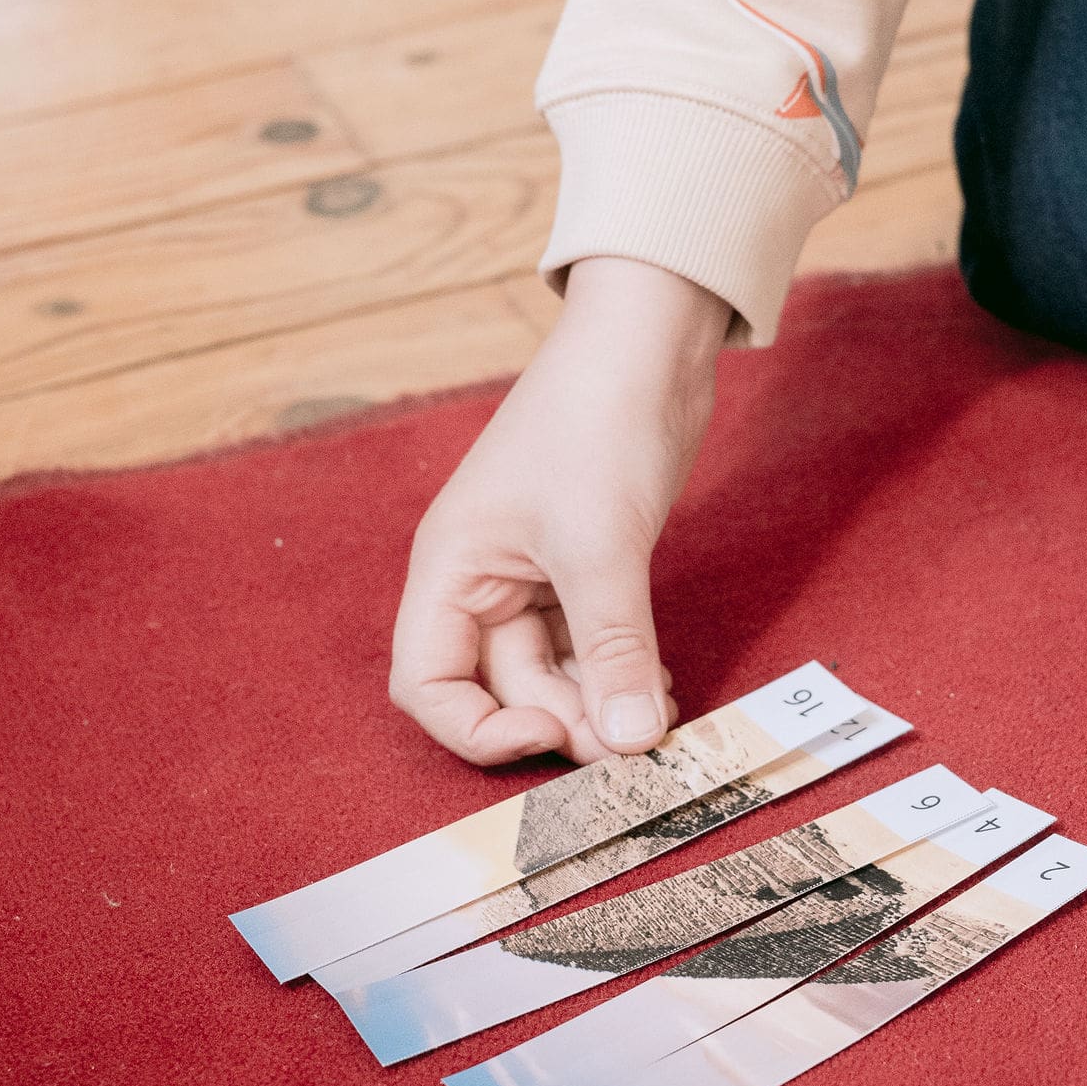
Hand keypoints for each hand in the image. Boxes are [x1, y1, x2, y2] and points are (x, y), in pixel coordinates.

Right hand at [390, 257, 733, 766]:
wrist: (649, 340)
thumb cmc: (597, 421)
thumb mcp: (602, 546)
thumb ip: (613, 649)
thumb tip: (631, 741)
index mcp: (449, 567)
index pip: (427, 683)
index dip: (476, 728)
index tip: (550, 735)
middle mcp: (480, 577)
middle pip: (500, 686)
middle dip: (561, 720)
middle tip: (630, 745)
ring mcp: (533, 571)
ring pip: (551, 669)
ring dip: (598, 700)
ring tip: (656, 719)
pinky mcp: (585, 562)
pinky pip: (589, 641)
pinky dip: (618, 668)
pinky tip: (660, 680)